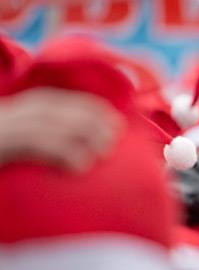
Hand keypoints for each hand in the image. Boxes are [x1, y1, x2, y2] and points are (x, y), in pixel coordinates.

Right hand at [0, 87, 122, 170]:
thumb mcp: (11, 150)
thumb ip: (37, 144)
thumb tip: (79, 157)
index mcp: (9, 113)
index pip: (50, 102)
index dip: (82, 106)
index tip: (113, 117)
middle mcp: (4, 115)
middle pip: (50, 108)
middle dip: (87, 117)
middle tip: (116, 134)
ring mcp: (0, 128)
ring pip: (44, 124)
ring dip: (79, 134)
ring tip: (105, 150)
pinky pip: (32, 144)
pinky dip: (59, 152)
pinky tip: (80, 166)